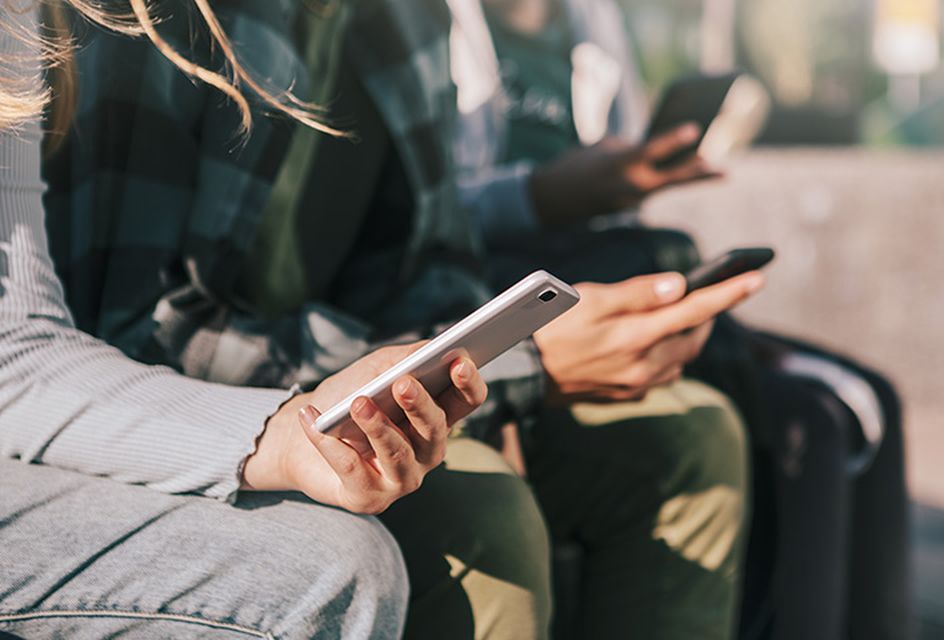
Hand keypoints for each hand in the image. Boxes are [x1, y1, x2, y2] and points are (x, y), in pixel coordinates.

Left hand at [242, 344, 486, 513]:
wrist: (299, 438)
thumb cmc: (347, 399)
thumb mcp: (376, 370)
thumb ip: (405, 359)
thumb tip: (430, 349)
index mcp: (436, 417)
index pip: (466, 401)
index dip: (468, 383)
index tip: (459, 361)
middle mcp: (426, 452)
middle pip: (436, 428)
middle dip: (420, 406)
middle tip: (403, 384)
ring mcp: (401, 479)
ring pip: (398, 453)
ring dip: (377, 426)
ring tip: (358, 403)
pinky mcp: (368, 498)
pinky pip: (352, 469)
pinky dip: (329, 443)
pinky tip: (313, 420)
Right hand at [529, 122, 720, 225]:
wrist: (550, 199)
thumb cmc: (574, 165)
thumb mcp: (602, 148)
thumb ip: (631, 148)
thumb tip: (654, 152)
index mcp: (620, 164)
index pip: (652, 150)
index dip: (674, 139)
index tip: (695, 129)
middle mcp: (629, 187)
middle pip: (672, 179)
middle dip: (699, 173)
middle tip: (725, 171)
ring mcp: (630, 201)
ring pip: (663, 185)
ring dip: (685, 175)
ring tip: (712, 168)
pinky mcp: (626, 208)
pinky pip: (648, 190)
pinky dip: (658, 179)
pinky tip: (673, 170)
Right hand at [533, 271, 763, 402]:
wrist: (523, 371)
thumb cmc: (550, 325)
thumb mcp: (589, 298)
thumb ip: (637, 293)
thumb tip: (680, 286)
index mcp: (636, 336)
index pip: (696, 311)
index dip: (729, 293)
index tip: (757, 277)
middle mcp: (643, 365)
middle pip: (694, 337)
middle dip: (708, 314)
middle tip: (711, 293)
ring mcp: (636, 383)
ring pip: (682, 356)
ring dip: (689, 335)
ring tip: (683, 314)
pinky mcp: (626, 393)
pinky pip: (663, 372)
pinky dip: (669, 353)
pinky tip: (653, 341)